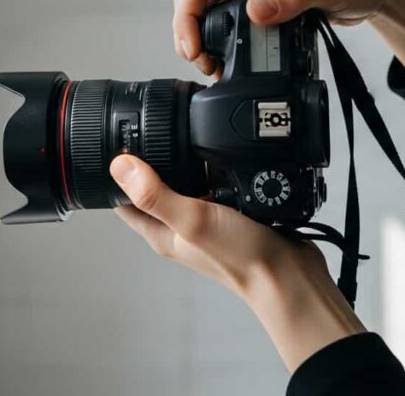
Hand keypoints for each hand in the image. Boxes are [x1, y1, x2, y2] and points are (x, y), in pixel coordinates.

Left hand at [110, 154, 365, 370]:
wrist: (289, 273)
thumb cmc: (241, 258)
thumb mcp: (192, 219)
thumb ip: (155, 195)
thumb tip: (119, 166)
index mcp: (160, 232)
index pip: (123, 201)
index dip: (116, 173)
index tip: (119, 143)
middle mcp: (179, 226)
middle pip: (153, 187)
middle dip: (152, 160)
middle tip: (155, 131)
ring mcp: (206, 220)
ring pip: (187, 182)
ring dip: (187, 162)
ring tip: (189, 139)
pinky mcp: (231, 213)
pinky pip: (216, 185)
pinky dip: (216, 168)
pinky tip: (223, 154)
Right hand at [172, 0, 404, 82]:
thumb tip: (254, 11)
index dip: (186, 18)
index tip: (194, 50)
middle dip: (190, 34)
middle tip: (205, 66)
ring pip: (208, 12)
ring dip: (204, 41)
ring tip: (216, 69)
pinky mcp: (263, 3)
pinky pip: (228, 22)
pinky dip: (222, 43)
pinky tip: (231, 64)